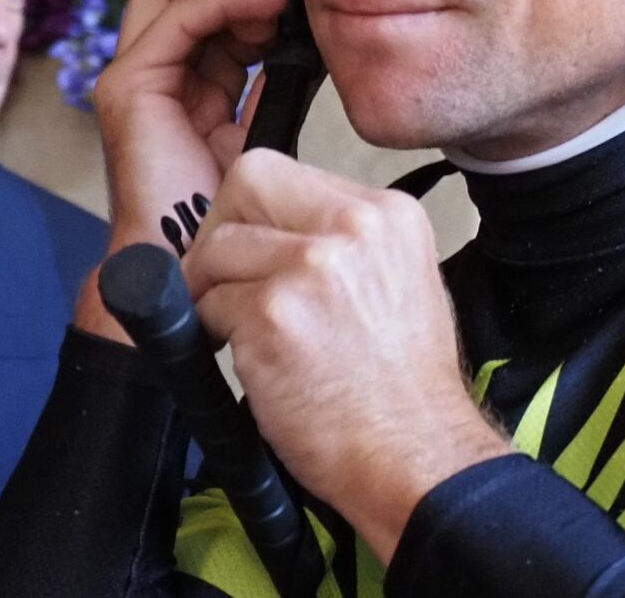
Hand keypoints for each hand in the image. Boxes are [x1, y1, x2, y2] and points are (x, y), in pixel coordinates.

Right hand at [74, 0, 288, 341]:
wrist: (192, 260)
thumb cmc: (224, 210)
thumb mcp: (258, 134)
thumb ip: (271, 90)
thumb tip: (305, 52)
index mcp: (179, 87)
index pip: (201, 14)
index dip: (247, 5)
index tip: (296, 14)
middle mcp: (149, 76)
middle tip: (285, 10)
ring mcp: (130, 78)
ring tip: (277, 11)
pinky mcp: (129, 86)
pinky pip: (176, 19)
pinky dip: (223, 4)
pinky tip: (265, 14)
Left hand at [185, 149, 511, 562]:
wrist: (415, 453)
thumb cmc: (406, 385)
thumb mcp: (402, 280)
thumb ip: (346, 241)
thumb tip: (275, 229)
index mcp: (388, 213)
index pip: (284, 172)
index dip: (252, 212)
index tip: (251, 251)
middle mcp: (353, 226)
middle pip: (244, 182)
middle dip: (222, 232)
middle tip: (225, 281)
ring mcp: (312, 267)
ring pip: (217, 248)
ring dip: (216, 293)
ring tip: (249, 333)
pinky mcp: (272, 315)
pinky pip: (208, 307)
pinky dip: (216, 336)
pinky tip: (256, 362)